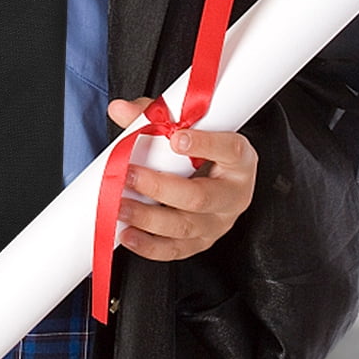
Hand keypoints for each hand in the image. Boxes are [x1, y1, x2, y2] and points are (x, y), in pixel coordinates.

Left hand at [106, 98, 258, 261]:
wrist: (216, 177)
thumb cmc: (201, 150)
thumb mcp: (186, 126)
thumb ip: (155, 116)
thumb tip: (120, 109)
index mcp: (239, 159)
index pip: (229, 149)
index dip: (204, 144)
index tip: (176, 137)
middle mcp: (233, 194)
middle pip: (199, 196)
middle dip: (159, 187)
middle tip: (129, 175)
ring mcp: (218, 222)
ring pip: (184, 226)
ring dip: (147, 218)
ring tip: (119, 206)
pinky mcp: (201, 242)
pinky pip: (175, 249)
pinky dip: (149, 246)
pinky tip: (128, 234)